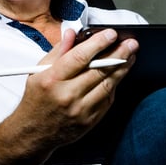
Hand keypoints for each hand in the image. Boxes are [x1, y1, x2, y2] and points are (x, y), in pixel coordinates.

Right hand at [0, 28, 138, 164]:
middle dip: (119, 53)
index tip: (111, 33)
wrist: (34, 132)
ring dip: (122, 68)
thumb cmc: (37, 97)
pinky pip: (107, 99)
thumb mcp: (39, 71)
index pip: (80, 57)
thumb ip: (59, 51)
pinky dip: (115, 84)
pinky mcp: (90, 120)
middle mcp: (67, 95)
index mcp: (52, 79)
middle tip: (131, 43)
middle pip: (99, 70)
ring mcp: (80, 109)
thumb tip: (73, 33)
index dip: (98, 43)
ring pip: (108, 84)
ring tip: (131, 55)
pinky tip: (120, 73)